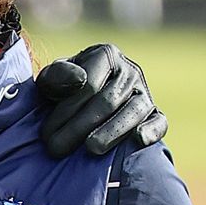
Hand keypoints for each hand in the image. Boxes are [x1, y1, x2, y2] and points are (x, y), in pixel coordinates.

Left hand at [34, 43, 167, 156]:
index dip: (66, 110)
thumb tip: (80, 80)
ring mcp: (145, 92)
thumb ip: (57, 76)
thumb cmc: (63, 90)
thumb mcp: (52, 79)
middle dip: (79, 126)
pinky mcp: (155, 114)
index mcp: (105, 55)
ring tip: (91, 149)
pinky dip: (151, 131)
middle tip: (57, 148)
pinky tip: (138, 139)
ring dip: (111, 132)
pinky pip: (159, 122)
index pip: (88, 85)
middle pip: (107, 101)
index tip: (46, 132)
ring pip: (133, 112)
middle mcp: (130, 71)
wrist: (81, 101)